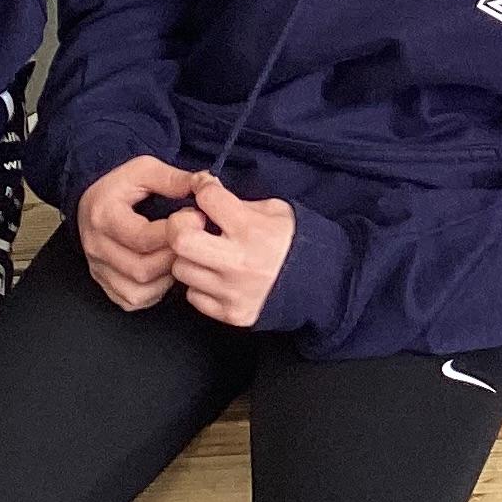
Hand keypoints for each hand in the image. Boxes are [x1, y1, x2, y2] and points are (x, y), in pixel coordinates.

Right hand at [77, 156, 196, 311]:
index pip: (143, 238)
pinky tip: (165, 271)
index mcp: (103, 217)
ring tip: (179, 254)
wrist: (92, 203)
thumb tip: (204, 185)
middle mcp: (96, 247)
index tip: (195, 217)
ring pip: (138, 290)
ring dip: (167, 277)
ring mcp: (98, 270)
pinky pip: (133, 300)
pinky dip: (155, 291)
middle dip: (174, 257)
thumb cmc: (120, 187)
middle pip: (142, 269)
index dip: (176, 232)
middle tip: (192, 240)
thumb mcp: (143, 170)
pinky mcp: (105, 284)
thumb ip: (172, 178)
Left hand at [171, 176, 296, 328]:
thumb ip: (239, 203)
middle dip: (180, 225)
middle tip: (194, 225)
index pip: (207, 198)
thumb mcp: (276, 211)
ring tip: (208, 253)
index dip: (203, 188)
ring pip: (181, 269)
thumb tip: (206, 191)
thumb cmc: (295, 242)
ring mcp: (233, 291)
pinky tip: (217, 276)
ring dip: (190, 257)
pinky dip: (200, 284)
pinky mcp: (231, 313)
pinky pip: (194, 295)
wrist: (321, 285)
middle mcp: (239, 262)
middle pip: (180, 239)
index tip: (206, 191)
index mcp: (252, 230)